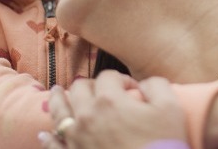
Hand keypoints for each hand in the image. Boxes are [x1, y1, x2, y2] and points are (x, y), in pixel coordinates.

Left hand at [39, 71, 187, 148]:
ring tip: (56, 92)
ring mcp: (76, 139)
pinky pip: (54, 146)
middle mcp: (87, 116)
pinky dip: (49, 139)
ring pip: (59, 112)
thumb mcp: (171, 108)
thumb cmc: (162, 145)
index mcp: (110, 100)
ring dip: (58, 99)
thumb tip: (144, 83)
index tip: (134, 90)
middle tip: (101, 91)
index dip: (123, 79)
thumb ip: (156, 85)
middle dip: (91, 85)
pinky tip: (46, 134)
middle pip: (79, 88)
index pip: (109, 76)